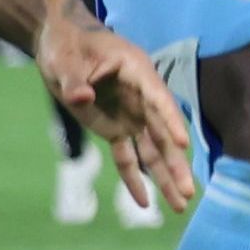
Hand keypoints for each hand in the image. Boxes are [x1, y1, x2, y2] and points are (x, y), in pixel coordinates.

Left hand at [40, 2, 200, 217]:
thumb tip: (82, 98)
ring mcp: (130, 115)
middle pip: (163, 134)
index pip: (158, 99)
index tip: (182, 144)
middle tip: (190, 191)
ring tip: (181, 206)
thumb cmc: (66, 43)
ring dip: (165, 178)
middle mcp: (141, 98)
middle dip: (176, 164)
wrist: (59, 44)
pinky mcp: (115, 129)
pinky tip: (145, 203)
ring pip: (152, 151)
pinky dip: (133, 179)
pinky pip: (127, 158)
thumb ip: (74, 80)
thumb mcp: (65, 59)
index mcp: (136, 72)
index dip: (171, 121)